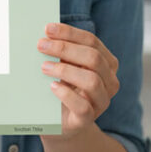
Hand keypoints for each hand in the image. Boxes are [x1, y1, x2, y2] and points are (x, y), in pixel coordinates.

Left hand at [37, 23, 119, 137]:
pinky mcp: (88, 119)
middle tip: (41, 45)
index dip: (70, 33)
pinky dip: (66, 94)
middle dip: (65, 48)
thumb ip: (62, 52)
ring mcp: (101, 101)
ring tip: (44, 67)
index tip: (48, 29)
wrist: (61, 122)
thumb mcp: (65, 66)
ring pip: (92, 81)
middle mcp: (109, 81)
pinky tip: (52, 87)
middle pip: (93, 58)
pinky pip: (83, 107)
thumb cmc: (63, 88)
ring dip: (65, 70)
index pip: (92, 42)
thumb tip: (46, 33)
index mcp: (106, 63)